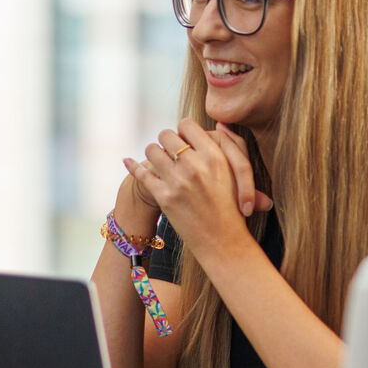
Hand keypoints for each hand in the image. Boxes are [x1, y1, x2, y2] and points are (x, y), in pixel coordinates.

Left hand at [124, 120, 271, 258]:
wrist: (224, 242)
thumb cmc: (234, 208)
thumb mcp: (240, 173)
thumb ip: (233, 144)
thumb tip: (219, 125)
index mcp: (215, 156)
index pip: (187, 125)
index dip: (182, 131)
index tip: (182, 141)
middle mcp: (195, 166)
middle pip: (166, 135)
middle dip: (165, 142)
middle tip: (168, 152)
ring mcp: (178, 182)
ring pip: (152, 151)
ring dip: (152, 155)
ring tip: (157, 162)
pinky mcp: (165, 197)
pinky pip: (142, 174)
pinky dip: (132, 166)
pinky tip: (127, 162)